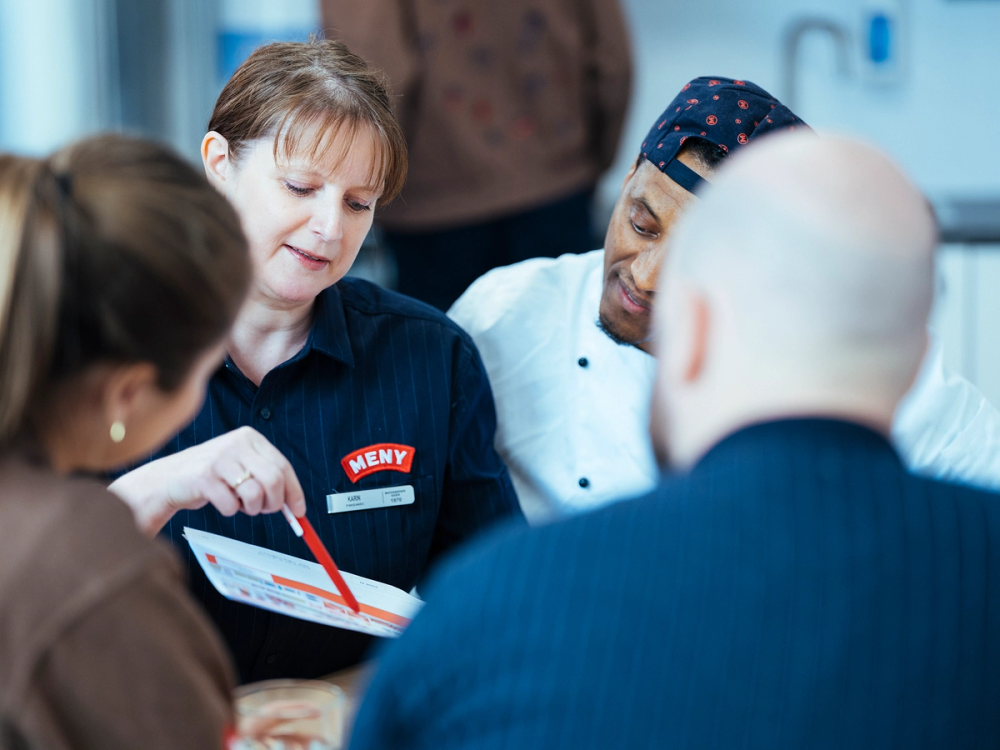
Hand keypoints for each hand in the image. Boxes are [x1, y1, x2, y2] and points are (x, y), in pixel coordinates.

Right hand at [109, 427, 306, 535]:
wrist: (170, 478)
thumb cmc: (213, 475)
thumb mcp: (242, 467)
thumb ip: (268, 479)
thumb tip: (295, 505)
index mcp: (250, 438)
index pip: (283, 465)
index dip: (294, 491)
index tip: (298, 511)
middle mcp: (237, 443)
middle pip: (273, 480)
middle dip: (274, 503)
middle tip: (265, 511)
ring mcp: (220, 458)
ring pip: (254, 494)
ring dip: (251, 509)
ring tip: (241, 505)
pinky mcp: (204, 476)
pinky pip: (231, 505)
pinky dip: (230, 511)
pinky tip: (221, 501)